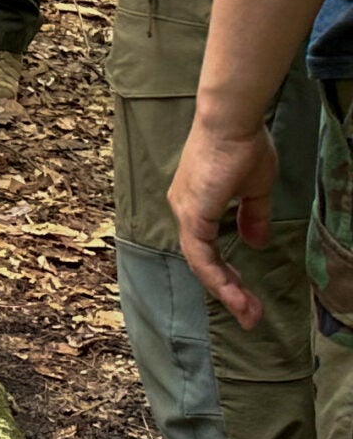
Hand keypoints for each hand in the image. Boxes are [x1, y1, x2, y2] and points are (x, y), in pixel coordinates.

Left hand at [169, 115, 278, 327]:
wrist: (232, 123)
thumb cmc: (243, 147)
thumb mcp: (254, 189)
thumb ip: (252, 217)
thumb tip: (255, 242)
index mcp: (195, 204)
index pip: (206, 249)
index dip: (226, 275)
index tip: (248, 298)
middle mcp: (183, 209)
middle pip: (201, 262)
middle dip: (227, 291)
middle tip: (250, 315)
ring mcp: (185, 211)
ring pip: (200, 263)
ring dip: (225, 290)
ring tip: (249, 312)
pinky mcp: (192, 212)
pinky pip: (200, 254)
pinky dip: (216, 276)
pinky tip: (233, 293)